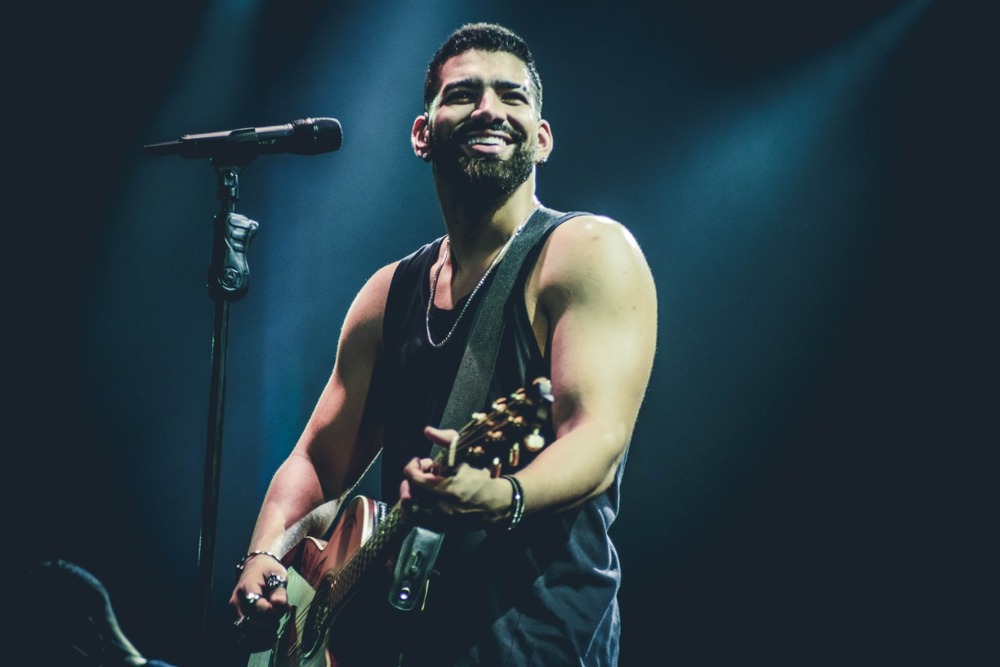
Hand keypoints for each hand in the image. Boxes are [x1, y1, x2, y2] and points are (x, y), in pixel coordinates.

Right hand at [229, 553, 288, 643]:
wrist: (255, 567)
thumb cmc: (268, 570)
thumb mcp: (278, 574)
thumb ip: (279, 590)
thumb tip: (279, 603)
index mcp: (247, 586)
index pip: (256, 606)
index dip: (271, 610)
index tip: (284, 607)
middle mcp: (237, 599)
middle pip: (252, 619)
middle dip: (270, 620)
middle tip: (283, 611)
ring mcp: (235, 608)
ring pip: (249, 627)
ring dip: (266, 626)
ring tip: (278, 615)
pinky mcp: (237, 614)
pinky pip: (247, 627)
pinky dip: (261, 627)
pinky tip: (271, 620)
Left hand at [398, 427, 513, 528]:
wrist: (499, 504)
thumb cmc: (483, 480)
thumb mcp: (467, 456)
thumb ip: (447, 441)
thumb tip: (428, 430)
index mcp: (447, 489)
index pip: (414, 479)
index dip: (412, 467)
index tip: (418, 461)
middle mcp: (440, 509)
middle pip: (409, 495)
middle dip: (410, 481)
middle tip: (421, 472)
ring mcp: (440, 521)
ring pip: (410, 511)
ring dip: (410, 496)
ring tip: (419, 487)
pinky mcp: (442, 528)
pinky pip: (419, 521)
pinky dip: (416, 508)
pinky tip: (424, 499)